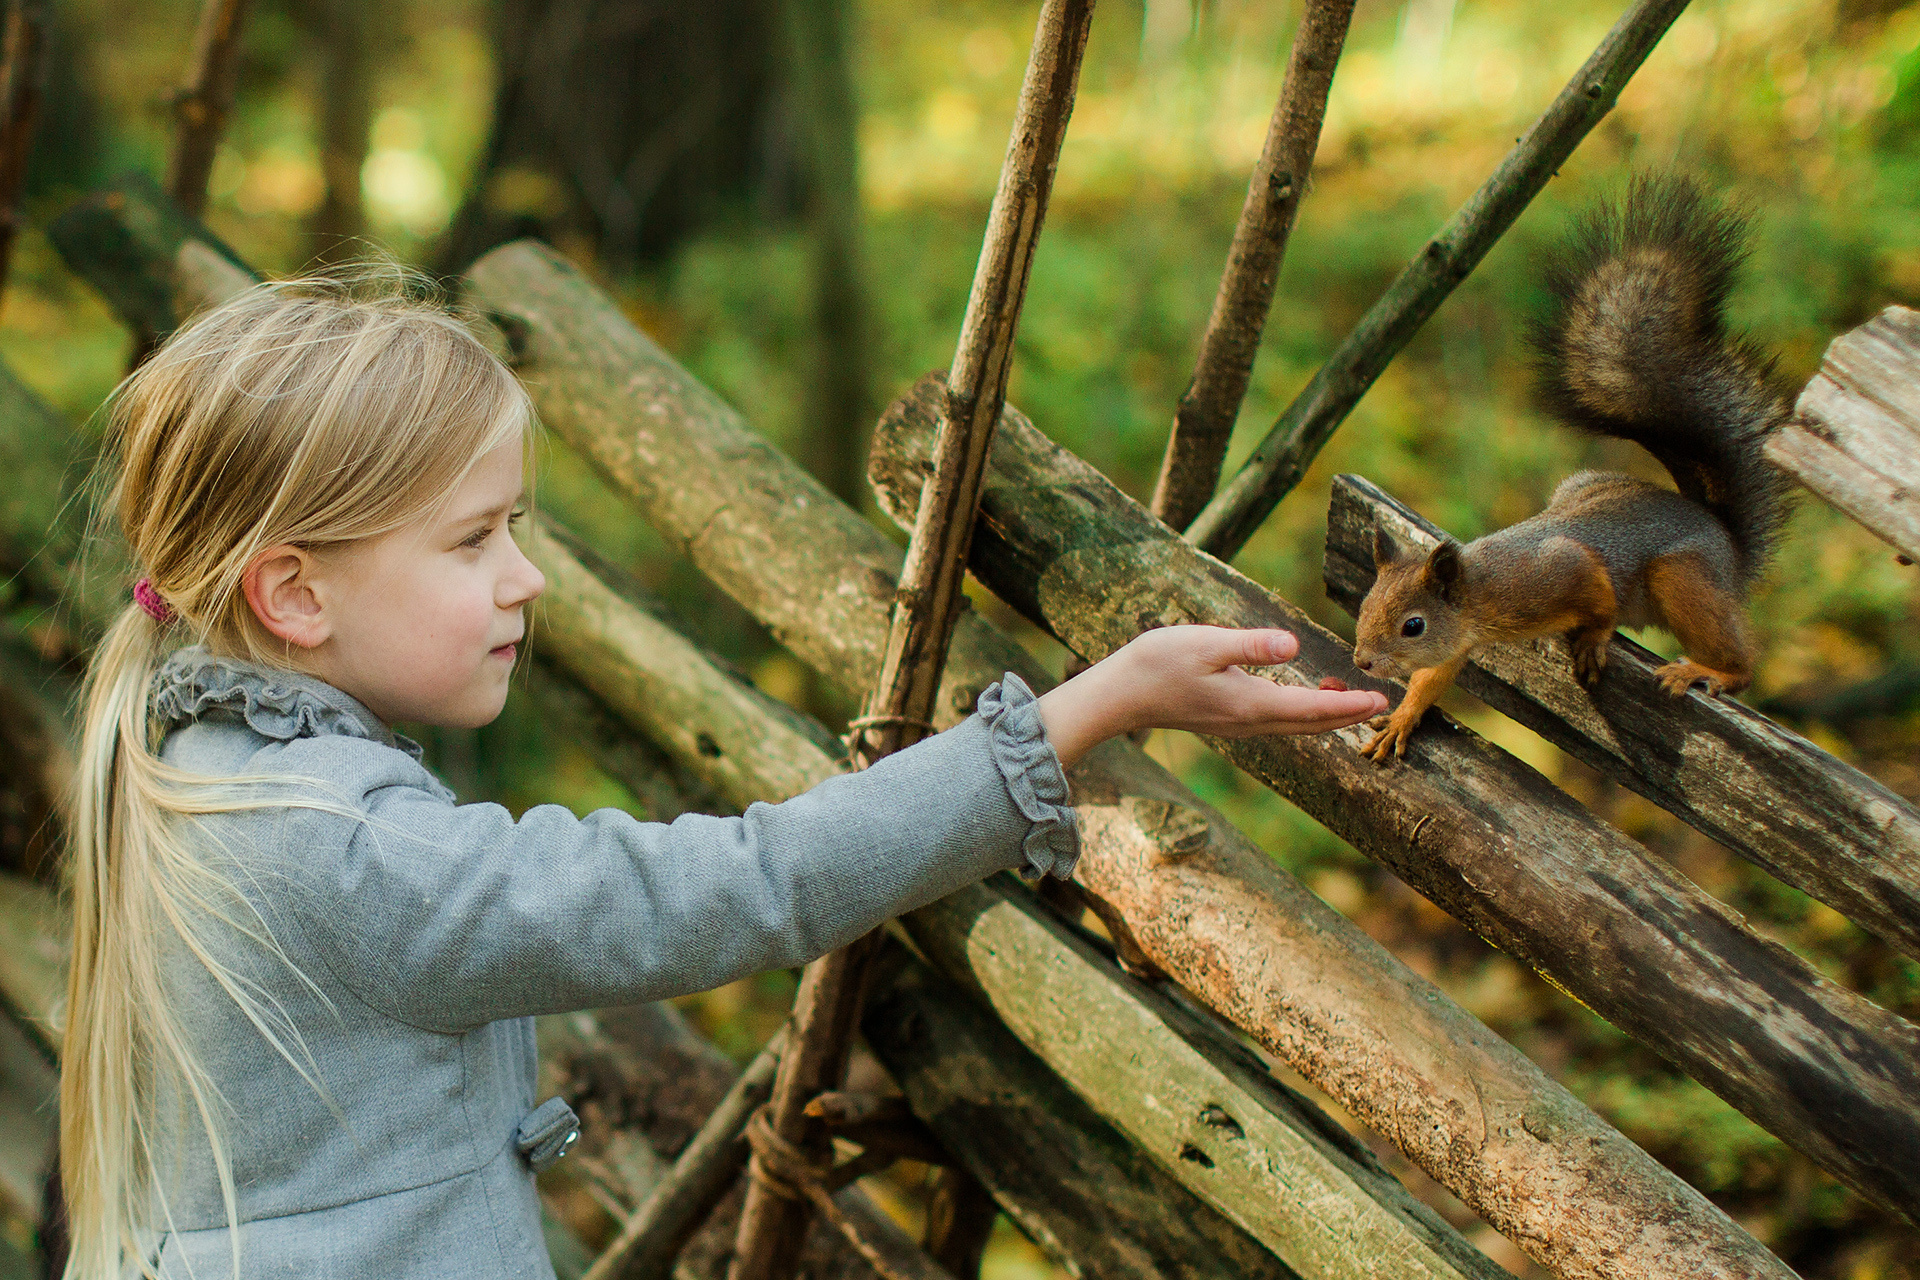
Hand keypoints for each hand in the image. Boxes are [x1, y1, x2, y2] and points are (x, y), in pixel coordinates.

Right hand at [1035, 626, 1388, 766]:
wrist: (1120, 694)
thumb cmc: (1158, 664)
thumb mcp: (1205, 644)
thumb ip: (1251, 645)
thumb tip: (1293, 645)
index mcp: (1250, 703)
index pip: (1312, 707)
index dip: (1349, 704)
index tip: (1380, 699)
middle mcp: (1249, 721)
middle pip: (1310, 723)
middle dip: (1347, 714)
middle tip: (1381, 703)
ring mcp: (1237, 724)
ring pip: (1295, 725)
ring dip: (1326, 716)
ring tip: (1352, 699)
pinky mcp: (1227, 719)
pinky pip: (1278, 721)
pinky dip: (1302, 713)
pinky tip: (1304, 697)